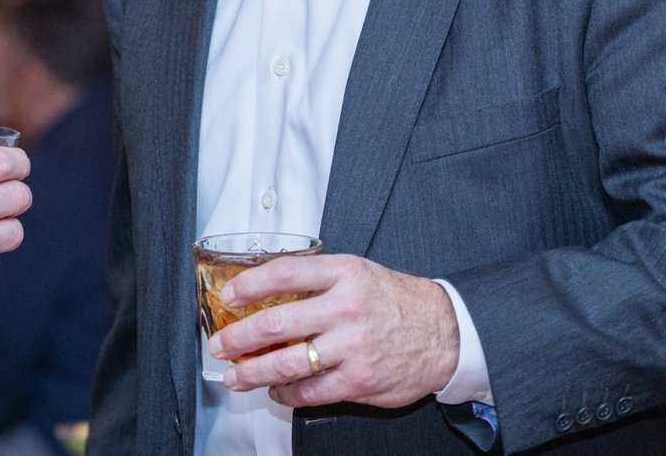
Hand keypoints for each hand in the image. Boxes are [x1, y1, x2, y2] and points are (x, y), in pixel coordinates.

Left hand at [207, 253, 458, 408]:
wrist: (445, 331)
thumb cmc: (395, 300)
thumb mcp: (358, 272)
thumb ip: (317, 279)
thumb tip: (267, 290)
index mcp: (343, 274)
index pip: (283, 274)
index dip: (248, 285)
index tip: (229, 296)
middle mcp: (346, 308)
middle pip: (277, 322)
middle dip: (239, 337)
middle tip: (220, 344)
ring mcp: (352, 347)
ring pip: (288, 362)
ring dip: (253, 372)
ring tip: (236, 375)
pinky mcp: (359, 380)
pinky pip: (311, 391)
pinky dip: (287, 393)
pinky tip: (276, 390)